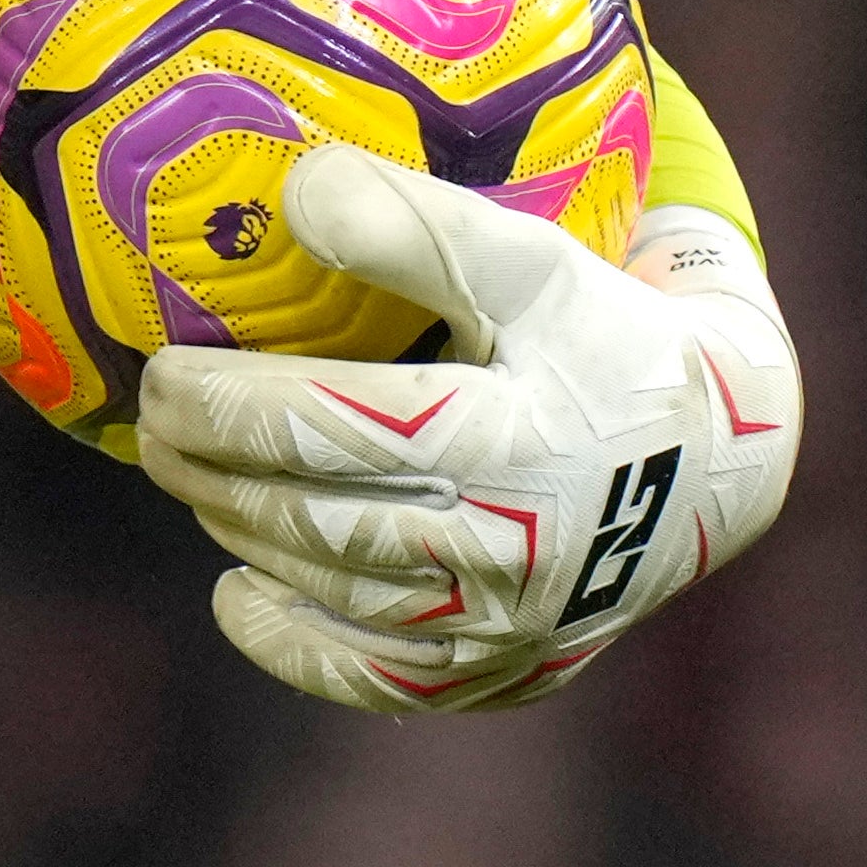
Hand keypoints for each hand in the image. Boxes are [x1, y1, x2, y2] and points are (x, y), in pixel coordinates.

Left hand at [133, 147, 798, 712]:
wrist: (716, 463)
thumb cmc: (608, 338)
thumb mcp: (535, 262)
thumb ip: (419, 224)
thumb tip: (295, 189)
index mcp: (518, 439)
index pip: (336, 427)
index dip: (231, 402)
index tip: (161, 371)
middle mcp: (512, 547)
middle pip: (319, 515)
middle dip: (213, 469)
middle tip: (150, 425)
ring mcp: (507, 624)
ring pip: (337, 588)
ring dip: (242, 534)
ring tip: (186, 478)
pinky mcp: (504, 672)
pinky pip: (378, 677)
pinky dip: (295, 644)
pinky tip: (236, 594)